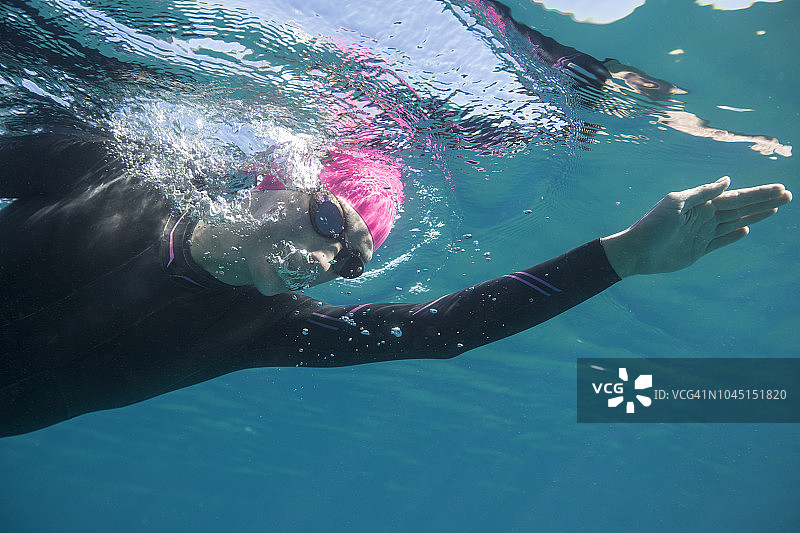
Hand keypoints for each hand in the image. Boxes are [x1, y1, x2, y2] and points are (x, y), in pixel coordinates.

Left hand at [600, 177, 791, 277]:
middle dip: (764, 201)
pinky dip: (734, 235)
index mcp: (701, 204)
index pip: (736, 197)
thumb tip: (728, 180)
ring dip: (755, 215)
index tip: (780, 189)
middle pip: (740, 208)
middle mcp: (704, 217)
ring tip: (775, 209)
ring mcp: (702, 234)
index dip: (758, 193)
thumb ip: (702, 193)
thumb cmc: (652, 225)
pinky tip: (746, 229)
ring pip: (735, 222)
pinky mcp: (698, 250)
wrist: (636, 252)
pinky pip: (721, 241)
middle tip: (788, 195)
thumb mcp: (676, 204)